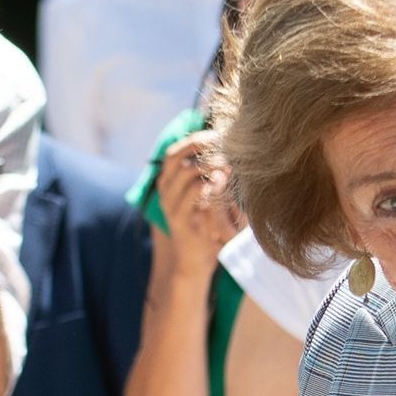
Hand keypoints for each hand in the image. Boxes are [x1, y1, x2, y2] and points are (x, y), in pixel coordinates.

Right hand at [153, 132, 239, 281]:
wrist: (196, 262)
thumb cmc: (208, 227)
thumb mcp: (211, 198)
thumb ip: (214, 177)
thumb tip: (230, 151)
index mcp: (169, 183)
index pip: (175, 151)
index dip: (194, 139)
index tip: (217, 133)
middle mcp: (165, 191)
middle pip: (174, 156)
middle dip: (197, 145)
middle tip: (221, 141)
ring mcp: (170, 206)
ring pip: (184, 174)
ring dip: (207, 164)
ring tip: (227, 162)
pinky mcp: (180, 221)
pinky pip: (193, 196)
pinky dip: (208, 184)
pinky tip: (222, 180)